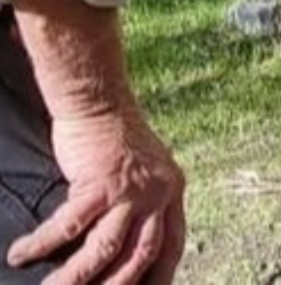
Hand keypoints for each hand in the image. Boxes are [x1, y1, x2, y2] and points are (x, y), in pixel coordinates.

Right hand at [8, 108, 185, 283]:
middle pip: (140, 255)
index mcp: (172, 191)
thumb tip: (130, 237)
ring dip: (76, 277)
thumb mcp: (146, 169)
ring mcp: (130, 190)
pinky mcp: (99, 183)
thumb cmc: (115, 135)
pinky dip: (44, 244)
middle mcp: (159, 193)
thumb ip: (145, 202)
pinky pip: (69, 226)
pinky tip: (22, 254)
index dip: (159, 276)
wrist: (99, 100)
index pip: (172, 244)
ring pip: (106, 250)